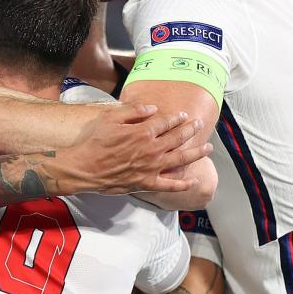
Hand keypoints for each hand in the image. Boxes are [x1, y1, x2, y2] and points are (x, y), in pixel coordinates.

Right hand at [56, 106, 211, 194]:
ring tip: (208, 148)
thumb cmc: (94, 142)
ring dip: (196, 153)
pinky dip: (183, 184)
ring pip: (180, 159)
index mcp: (143, 132)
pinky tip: (193, 181)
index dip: (176, 118)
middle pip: (177, 138)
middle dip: (190, 130)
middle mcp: (152, 150)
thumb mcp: (109, 118)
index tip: (183, 115)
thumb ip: (133, 111)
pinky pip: (169, 185)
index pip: (165, 123)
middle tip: (199, 125)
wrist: (84, 168)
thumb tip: (152, 108)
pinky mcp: (146, 183)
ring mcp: (151, 168)